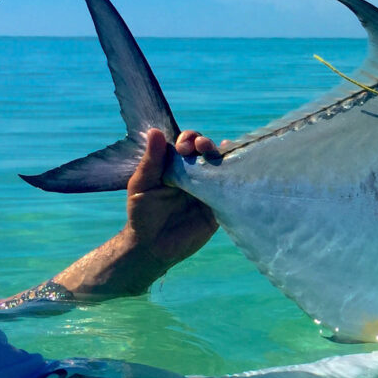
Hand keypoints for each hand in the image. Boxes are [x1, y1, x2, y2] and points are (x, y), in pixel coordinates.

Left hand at [123, 128, 220, 272]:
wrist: (152, 246)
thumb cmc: (142, 214)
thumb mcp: (141, 185)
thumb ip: (151, 161)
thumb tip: (155, 131)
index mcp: (175, 166)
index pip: (186, 144)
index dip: (187, 139)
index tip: (182, 146)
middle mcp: (193, 174)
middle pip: (205, 151)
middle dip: (203, 143)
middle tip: (199, 146)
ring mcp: (207, 189)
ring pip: (218, 166)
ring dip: (219, 155)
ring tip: (216, 151)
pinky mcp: (217, 206)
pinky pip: (228, 190)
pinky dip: (233, 177)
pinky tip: (236, 166)